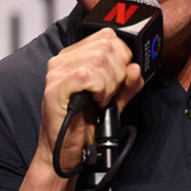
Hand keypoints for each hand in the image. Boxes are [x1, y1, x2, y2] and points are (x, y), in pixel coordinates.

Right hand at [36, 29, 142, 172]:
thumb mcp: (115, 101)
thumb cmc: (85, 126)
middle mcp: (62, 60)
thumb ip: (128, 83)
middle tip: (111, 93)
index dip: (123, 56)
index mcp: (74, 56)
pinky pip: (87, 75)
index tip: (121, 79)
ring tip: (102, 99)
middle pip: (106, 45)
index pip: (107, 36)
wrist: (67, 153)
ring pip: (99, 59)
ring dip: (110, 83)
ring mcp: (56, 73)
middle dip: (118, 72)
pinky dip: (99, 89)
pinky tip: (95, 101)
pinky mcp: (55, 88)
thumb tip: (135, 67)